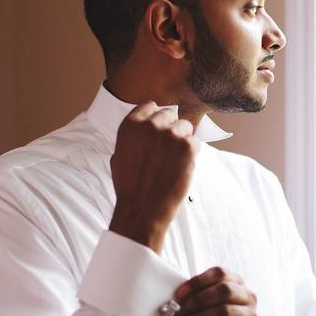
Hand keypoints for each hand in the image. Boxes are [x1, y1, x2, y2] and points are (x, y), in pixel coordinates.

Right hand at [108, 102, 197, 253]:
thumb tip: (145, 126)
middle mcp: (151, 125)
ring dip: (182, 140)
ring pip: (185, 127)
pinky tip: (180, 167)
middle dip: (170, 128)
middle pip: (170, 114)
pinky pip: (196, 142)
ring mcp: (171, 134)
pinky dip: (192, 154)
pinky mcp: (188, 146)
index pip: (151, 106)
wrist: (143, 209)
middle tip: (167, 151)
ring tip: (173, 161)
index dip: (156, 118)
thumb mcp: (120, 155)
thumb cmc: (130, 186)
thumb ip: (133, 136)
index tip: (158, 131)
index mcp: (131, 125)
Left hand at [170, 266, 266, 315]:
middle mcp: (248, 297)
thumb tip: (171, 302)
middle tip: (176, 312)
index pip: (220, 273)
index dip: (198, 281)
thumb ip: (194, 300)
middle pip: (224, 290)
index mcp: (236, 283)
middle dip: (196, 301)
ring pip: (223, 312)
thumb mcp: (206, 309)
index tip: (178, 294)